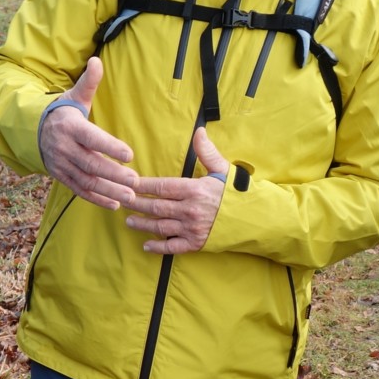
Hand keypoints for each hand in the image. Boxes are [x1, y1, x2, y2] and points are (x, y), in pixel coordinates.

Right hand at [38, 58, 138, 209]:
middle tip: (135, 181)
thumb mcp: (74, 95)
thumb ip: (89, 82)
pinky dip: (97, 199)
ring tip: (130, 196)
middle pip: (90, 164)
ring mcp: (61, 165)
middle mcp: (64, 147)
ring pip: (86, 181)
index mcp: (70, 126)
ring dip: (108, 190)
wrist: (34, 130)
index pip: (92, 138)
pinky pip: (79, 190)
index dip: (110, 147)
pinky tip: (115, 204)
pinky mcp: (61, 177)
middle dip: (113, 174)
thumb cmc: (63, 112)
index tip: (130, 154)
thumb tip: (96, 60)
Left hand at [124, 127, 226, 254]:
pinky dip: (158, 247)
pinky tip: (146, 245)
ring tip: (129, 221)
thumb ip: (207, 151)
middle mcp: (190, 210)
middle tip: (121, 201)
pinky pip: (172, 247)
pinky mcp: (196, 243)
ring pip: (160, 227)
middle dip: (136, 204)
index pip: (161, 187)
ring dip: (142, 224)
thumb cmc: (238, 192)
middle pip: (155, 207)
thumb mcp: (223, 169)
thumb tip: (198, 131)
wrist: (256, 218)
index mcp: (194, 190)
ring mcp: (192, 228)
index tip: (128, 183)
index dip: (142, 186)